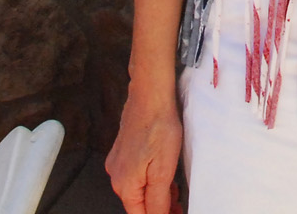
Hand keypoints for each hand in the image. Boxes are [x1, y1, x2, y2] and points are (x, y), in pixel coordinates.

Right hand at [107, 86, 184, 213]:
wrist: (150, 95)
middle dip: (159, 207)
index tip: (176, 213)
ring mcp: (118, 162)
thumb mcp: (163, 171)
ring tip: (174, 189)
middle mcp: (116, 176)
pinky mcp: (123, 150)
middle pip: (138, 203)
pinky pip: (136, 173)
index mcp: (124, 185)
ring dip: (156, 193)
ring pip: (138, 188)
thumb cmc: (158, 127)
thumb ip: (158, 201)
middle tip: (179, 204)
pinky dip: (150, 178)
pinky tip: (163, 173)